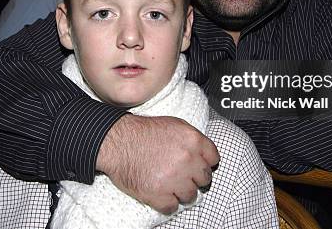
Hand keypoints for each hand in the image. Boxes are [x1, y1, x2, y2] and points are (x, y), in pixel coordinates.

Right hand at [96, 114, 218, 213]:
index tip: (199, 166)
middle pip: (205, 179)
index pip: (214, 158)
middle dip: (194, 178)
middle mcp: (187, 160)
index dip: (206, 162)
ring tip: (170, 185)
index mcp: (192, 140)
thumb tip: (203, 152)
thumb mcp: (173, 124)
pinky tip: (160, 193)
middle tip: (183, 175)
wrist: (118, 142)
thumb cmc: (142, 132)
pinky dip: (166, 203)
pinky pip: (172, 207)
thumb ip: (192, 138)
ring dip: (181, 192)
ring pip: (191, 196)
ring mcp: (174, 179)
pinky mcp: (158, 195)